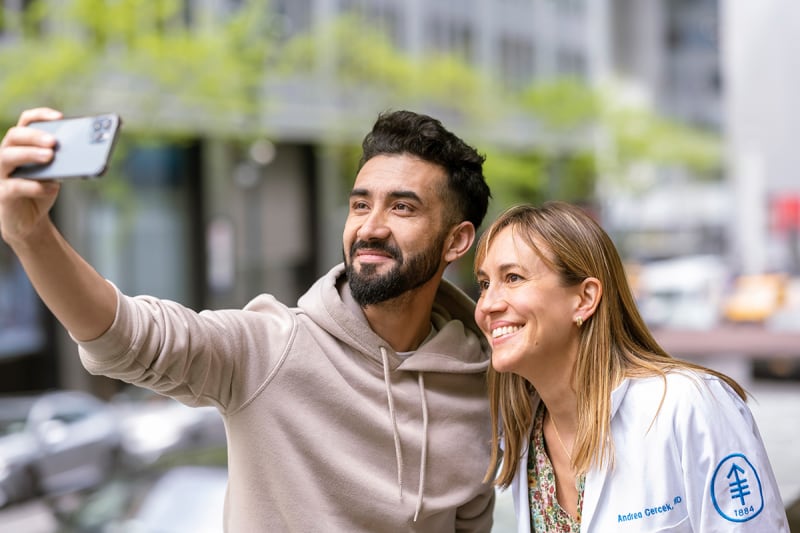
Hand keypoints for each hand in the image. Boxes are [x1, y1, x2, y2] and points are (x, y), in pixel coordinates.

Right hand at [0, 108, 63, 245]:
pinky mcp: (2, 194)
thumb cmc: (42, 190)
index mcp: (20, 145)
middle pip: (15, 136)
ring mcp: (1, 174)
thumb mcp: (54, 173)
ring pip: (7, 157)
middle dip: (34, 136)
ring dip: (30, 154)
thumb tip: (82, 150)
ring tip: (50, 157)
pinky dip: (35, 186)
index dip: (40, 116)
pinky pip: (15, 186)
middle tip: (54, 142)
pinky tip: (52, 187)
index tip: (60, 116)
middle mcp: (6, 155)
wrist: (30, 220)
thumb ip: (61, 161)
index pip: (25, 122)